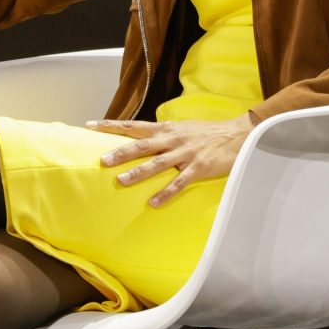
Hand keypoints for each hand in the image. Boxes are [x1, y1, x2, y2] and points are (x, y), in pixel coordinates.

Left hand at [88, 114, 255, 207]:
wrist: (238, 134)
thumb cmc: (208, 133)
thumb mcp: (182, 128)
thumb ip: (163, 135)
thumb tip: (142, 140)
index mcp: (167, 129)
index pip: (133, 126)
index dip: (110, 125)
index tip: (89, 125)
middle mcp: (173, 139)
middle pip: (141, 144)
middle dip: (121, 152)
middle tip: (102, 160)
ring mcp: (185, 153)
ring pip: (157, 163)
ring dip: (139, 172)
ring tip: (122, 181)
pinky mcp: (199, 167)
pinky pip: (179, 182)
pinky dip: (166, 193)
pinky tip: (154, 203)